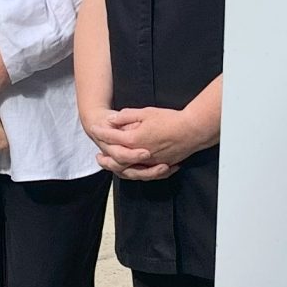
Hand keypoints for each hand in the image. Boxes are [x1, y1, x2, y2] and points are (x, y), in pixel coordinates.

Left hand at [90, 106, 206, 182]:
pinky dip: (135, 173)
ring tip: (111, 166)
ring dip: (118, 169)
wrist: (192, 130)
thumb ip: (126, 117)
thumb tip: (112, 119)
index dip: (101, 132)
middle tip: (98, 157)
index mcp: (134, 139)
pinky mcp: (161, 165)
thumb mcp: (146, 113)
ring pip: (129, 171)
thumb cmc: (170, 120)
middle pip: (117, 160)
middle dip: (106, 159)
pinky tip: (132, 170)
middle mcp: (140, 154)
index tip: (94, 128)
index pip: (112, 137)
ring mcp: (151, 162)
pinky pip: (144, 174)